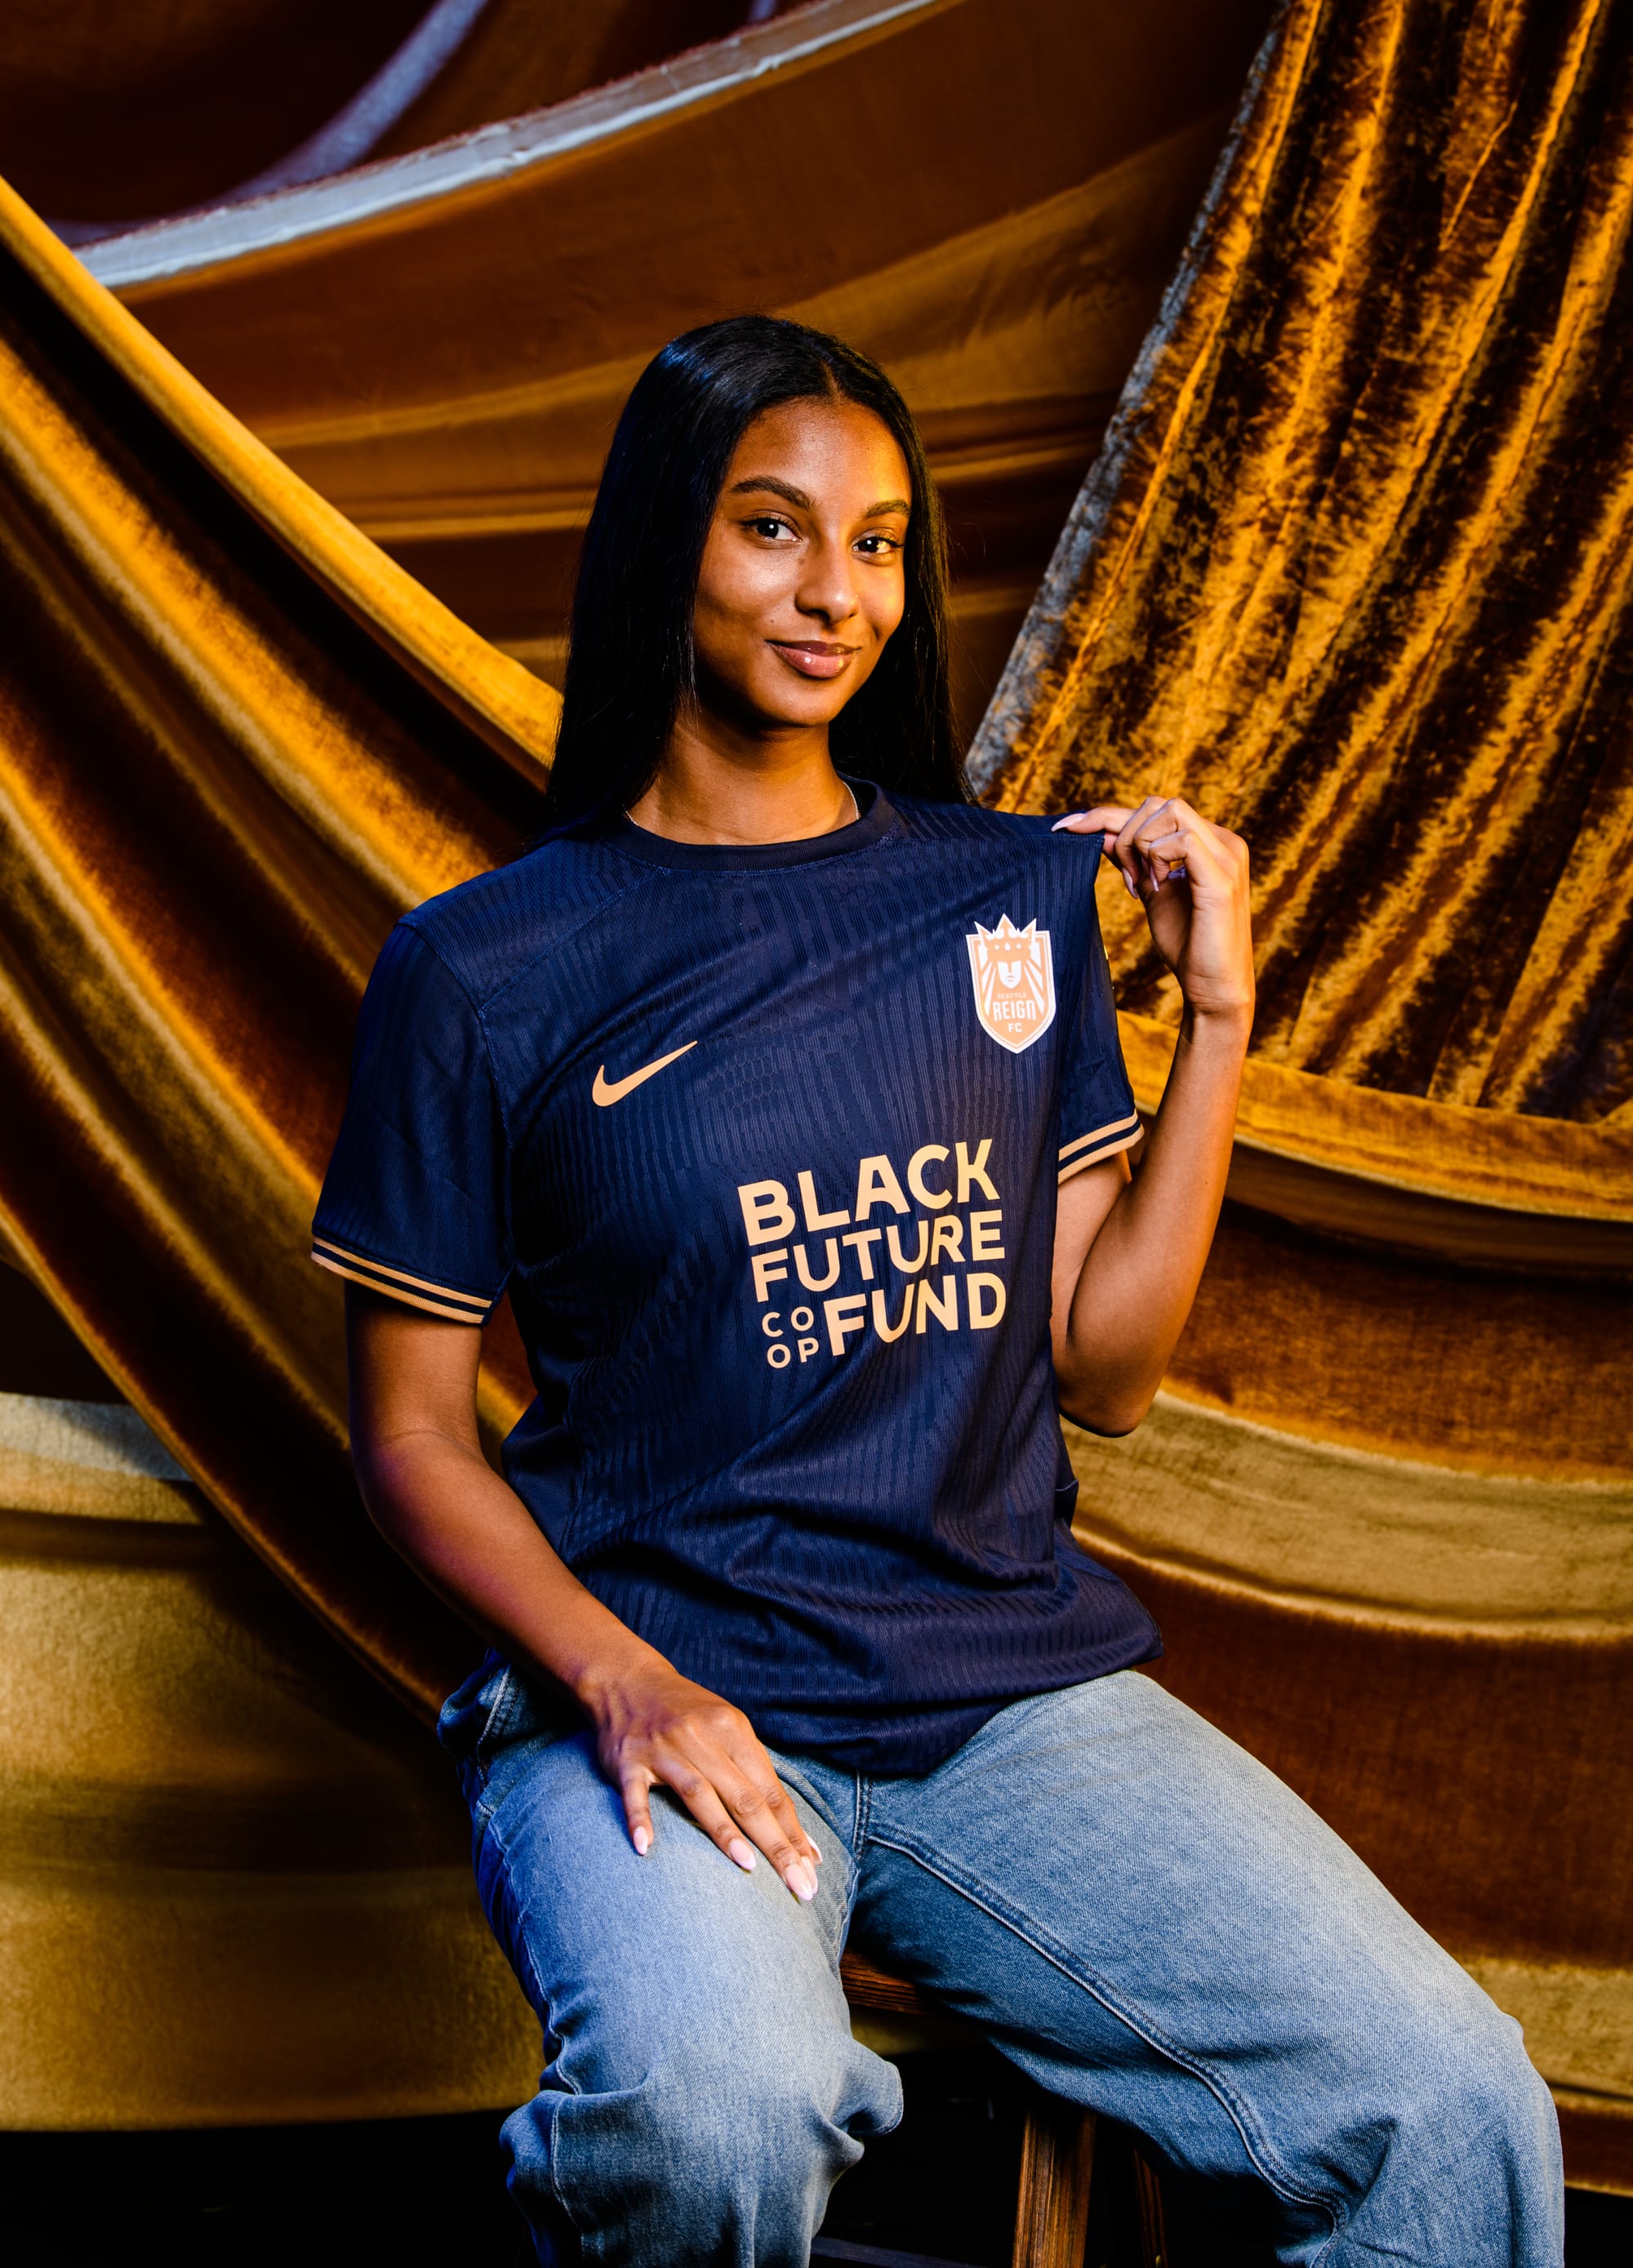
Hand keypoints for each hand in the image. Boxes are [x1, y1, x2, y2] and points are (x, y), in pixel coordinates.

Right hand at [585, 1652, 822, 1900]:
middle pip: (744, 1797)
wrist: (627, 1679)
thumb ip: (752, 1771)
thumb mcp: (725, 1726)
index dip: (792, 1830)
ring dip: (723, 1831)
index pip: (769, 1790)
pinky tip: (645, 1847)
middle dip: (775, 1844)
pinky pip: (634, 1793)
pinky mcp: (627, 1760)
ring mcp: (663, 1748)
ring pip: (699, 1793)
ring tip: (748, 1865)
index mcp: (732, 1729)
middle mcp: (701, 1737)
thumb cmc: (686, 1713)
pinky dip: (639, 1819)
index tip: (812, 1867)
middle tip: (799, 1884)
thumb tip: (790, 1825)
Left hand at [1054, 797, 1253, 1026]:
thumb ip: (1131, 859)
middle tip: (1127, 881)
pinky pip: (1181, 840)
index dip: (1105, 815)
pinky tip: (1155, 888)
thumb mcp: (1150, 890)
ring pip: (1167, 811)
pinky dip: (1156, 859)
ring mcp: (1226, 855)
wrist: (1213, 987)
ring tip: (1142, 886)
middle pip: (1156, 804)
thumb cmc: (1187, 943)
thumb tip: (1095, 831)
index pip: (1153, 810)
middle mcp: (1222, 840)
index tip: (1064, 829)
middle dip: (1122, 836)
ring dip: (1138, 846)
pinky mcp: (1222, 877)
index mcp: (1208, 841)